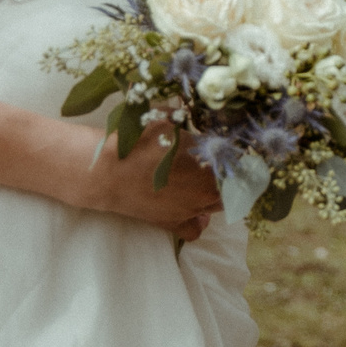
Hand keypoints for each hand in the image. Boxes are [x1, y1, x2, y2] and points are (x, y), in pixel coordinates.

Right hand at [69, 119, 222, 239]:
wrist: (107, 172)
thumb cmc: (138, 142)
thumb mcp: (168, 122)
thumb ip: (188, 122)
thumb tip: (197, 117)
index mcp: (211, 165)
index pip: (238, 163)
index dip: (235, 153)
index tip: (231, 145)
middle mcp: (207, 191)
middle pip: (233, 184)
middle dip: (230, 172)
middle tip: (220, 159)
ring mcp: (191, 210)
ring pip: (218, 205)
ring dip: (218, 192)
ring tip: (207, 179)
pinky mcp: (172, 223)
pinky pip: (195, 229)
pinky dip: (199, 220)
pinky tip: (195, 209)